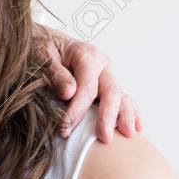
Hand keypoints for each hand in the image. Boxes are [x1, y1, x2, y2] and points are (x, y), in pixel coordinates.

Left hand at [40, 27, 140, 143]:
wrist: (45, 40)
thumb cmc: (42, 48)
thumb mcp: (42, 55)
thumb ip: (56, 74)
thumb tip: (70, 93)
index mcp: (87, 55)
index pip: (87, 87)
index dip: (78, 110)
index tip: (66, 128)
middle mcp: (102, 64)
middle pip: (111, 92)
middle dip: (108, 116)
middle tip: (104, 138)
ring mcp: (107, 73)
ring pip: (122, 95)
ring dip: (126, 116)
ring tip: (128, 135)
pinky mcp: (108, 82)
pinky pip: (124, 98)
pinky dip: (131, 111)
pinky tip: (136, 126)